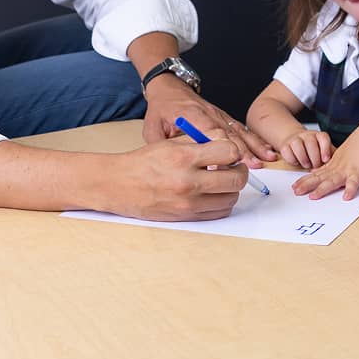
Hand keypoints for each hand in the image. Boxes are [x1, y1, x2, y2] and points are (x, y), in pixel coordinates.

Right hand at [105, 138, 247, 220]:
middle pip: (236, 179)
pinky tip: (212, 193)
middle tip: (233, 167)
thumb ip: (200, 141)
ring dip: (231, 189)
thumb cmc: (143, 162)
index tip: (229, 152)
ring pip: (230, 199)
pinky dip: (221, 203)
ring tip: (221, 181)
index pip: (229, 152)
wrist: (118, 185)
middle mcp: (188, 182)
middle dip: (239, 171)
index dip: (234, 151)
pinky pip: (218, 213)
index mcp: (184, 157)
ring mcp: (187, 203)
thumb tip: (228, 143)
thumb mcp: (169, 143)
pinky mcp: (186, 217)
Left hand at [142, 76, 276, 165]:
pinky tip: (266, 150)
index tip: (230, 161)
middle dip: (244, 150)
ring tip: (267, 159)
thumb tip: (171, 168)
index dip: (222, 145)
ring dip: (254, 145)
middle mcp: (209, 114)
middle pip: (229, 132)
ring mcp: (219, 115)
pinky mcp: (224, 117)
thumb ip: (162, 146)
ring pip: (239, 130)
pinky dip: (255, 139)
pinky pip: (241, 128)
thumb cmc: (162, 108)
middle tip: (255, 166)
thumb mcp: (153, 127)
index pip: (210, 130)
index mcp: (191, 115)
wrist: (169, 86)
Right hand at [275, 128, 334, 169]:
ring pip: (297, 145)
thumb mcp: (325, 151)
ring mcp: (295, 139)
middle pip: (310, 142)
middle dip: (314, 157)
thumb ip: (332, 157)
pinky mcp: (285, 145)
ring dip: (303, 158)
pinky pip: (287, 151)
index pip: (323, 138)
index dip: (325, 148)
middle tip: (316, 166)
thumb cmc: (315, 150)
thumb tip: (342, 167)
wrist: (296, 141)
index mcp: (319, 136)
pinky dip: (292, 159)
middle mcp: (307, 135)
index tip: (326, 160)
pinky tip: (297, 163)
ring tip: (307, 165)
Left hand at [292, 132, 358, 199]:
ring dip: (323, 189)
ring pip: (332, 181)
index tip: (294, 187)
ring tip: (313, 196)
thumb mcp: (337, 158)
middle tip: (295, 192)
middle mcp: (336, 169)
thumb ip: (327, 167)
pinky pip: (354, 182)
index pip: (315, 175)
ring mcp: (346, 170)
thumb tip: (314, 173)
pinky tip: (346, 196)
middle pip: (319, 178)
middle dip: (307, 185)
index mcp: (331, 166)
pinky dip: (350, 189)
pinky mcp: (358, 172)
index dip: (304, 181)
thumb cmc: (355, 148)